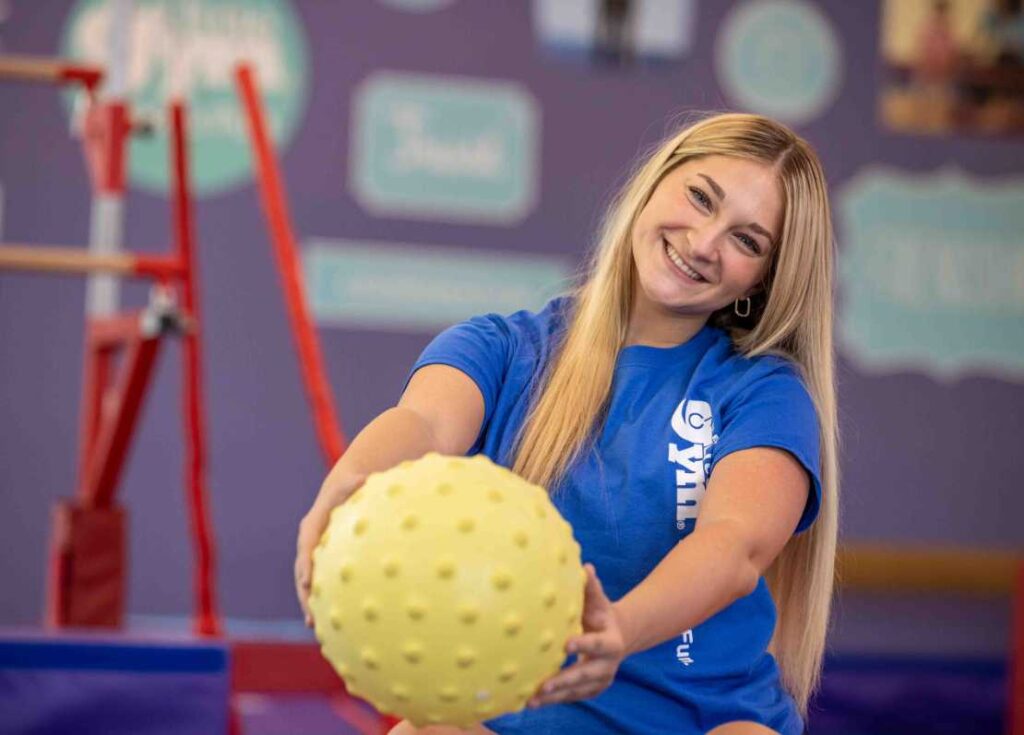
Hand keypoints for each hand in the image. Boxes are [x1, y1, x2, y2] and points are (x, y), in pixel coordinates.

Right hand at [294, 471, 365, 626]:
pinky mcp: (326, 562)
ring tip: (316, 627)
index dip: (305, 566)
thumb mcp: (351, 481)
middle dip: (305, 595)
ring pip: (309, 583)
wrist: (344, 489)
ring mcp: (315, 554)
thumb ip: (354, 483)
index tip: (307, 582)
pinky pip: (323, 582)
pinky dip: (326, 599)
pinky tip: (337, 620)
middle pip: (303, 572)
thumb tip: (364, 479)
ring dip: (311, 603)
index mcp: (312, 527)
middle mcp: (309, 544)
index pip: (306, 548)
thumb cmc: (349, 486)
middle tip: (311, 616)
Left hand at [528, 564, 625, 707]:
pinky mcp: (590, 691)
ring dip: (554, 697)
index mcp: (611, 642)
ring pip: (576, 692)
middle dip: (564, 681)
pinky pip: (571, 698)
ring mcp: (599, 681)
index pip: (598, 644)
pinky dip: (553, 701)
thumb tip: (585, 566)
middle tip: (543, 686)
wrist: (618, 637)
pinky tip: (531, 702)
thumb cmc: (600, 614)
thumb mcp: (599, 601)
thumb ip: (591, 587)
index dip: (584, 644)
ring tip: (530, 701)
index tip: (566, 645)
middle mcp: (608, 665)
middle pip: (586, 675)